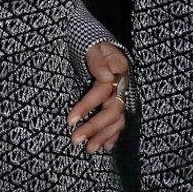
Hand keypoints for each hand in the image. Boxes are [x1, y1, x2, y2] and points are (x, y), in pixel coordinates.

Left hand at [67, 39, 129, 153]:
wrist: (97, 42)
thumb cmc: (90, 42)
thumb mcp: (91, 45)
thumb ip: (97, 59)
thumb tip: (104, 77)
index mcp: (117, 70)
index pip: (102, 92)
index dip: (86, 106)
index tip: (69, 121)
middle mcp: (122, 85)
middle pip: (112, 110)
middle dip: (94, 127)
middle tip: (75, 140)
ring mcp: (122, 95)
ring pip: (117, 119)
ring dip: (104, 136)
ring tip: (89, 150)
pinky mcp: (118, 102)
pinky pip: (118, 121)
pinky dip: (113, 135)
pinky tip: (106, 146)